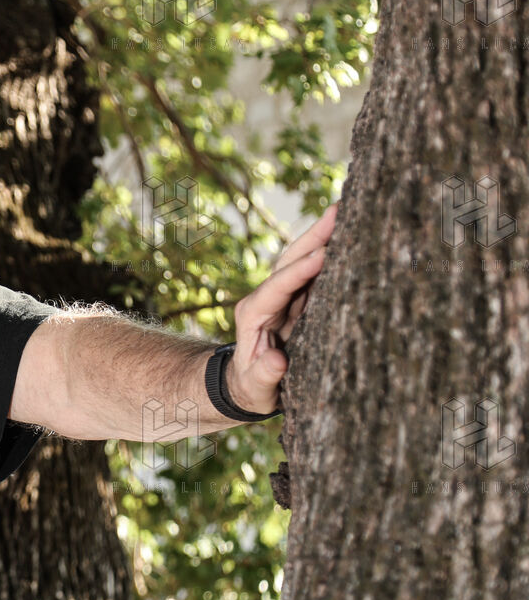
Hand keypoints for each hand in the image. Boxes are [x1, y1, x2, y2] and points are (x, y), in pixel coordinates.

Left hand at [227, 204, 338, 413]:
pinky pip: (315, 273)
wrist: (247, 386)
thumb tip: (276, 360)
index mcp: (253, 315)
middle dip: (313, 237)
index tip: (321, 255)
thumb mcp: (255, 389)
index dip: (299, 272)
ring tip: (349, 212)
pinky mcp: (298, 300)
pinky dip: (332, 254)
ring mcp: (283, 296)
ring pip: (304, 261)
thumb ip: (264, 375)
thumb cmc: (252, 388)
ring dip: (324, 237)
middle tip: (339, 211)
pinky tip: (352, 236)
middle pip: (290, 262)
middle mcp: (267, 298)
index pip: (277, 287)